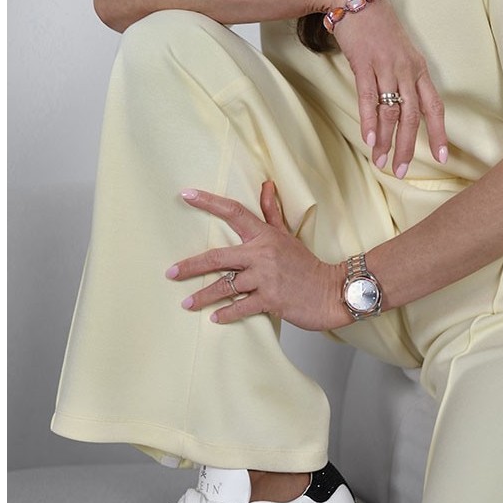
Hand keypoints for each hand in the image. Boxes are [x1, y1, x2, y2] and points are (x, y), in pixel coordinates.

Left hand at [166, 181, 348, 331]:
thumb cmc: (306, 264)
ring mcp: (266, 278)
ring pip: (225, 286)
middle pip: (218, 257)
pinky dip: (226, 314)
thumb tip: (266, 184)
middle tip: (170, 273)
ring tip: (187, 303)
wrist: (332, 291)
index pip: (234, 212)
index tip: (187, 195)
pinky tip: (215, 318)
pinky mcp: (271, 300)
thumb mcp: (288, 235)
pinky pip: (241, 307)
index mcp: (264, 236)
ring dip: (203, 296)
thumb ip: (272, 212)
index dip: (209, 202)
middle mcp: (262, 254)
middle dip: (191, 265)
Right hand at [331, 0, 448, 176]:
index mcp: (419, 68)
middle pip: (413, 116)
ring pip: (391, 112)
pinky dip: (369, 121)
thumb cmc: (378, 26)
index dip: (440, 133)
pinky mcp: (363, 64)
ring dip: (387, 141)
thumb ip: (404, 77)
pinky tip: (369, 140)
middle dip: (409, 146)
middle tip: (403, 171)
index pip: (434, 106)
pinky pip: (368, 98)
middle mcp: (406, 70)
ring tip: (382, 162)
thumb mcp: (400, 51)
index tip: (442, 157)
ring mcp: (385, 67)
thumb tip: (403, 106)